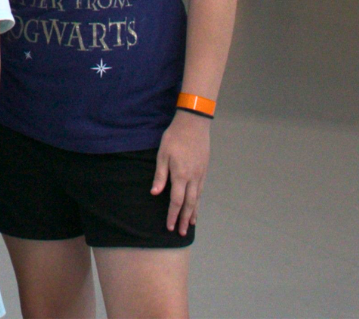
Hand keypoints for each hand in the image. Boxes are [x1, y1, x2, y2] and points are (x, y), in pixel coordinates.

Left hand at [152, 110, 210, 233]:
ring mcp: (200, 175)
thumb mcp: (162, 154)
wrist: (193, 125)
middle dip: (184, 219)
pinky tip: (196, 205)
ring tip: (190, 224)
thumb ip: (160, 175)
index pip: (176, 201)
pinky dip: (198, 201)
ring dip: (193, 213)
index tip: (169, 226)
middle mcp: (192, 179)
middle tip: (180, 233)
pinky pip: (201, 191)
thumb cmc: (174, 138)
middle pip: (188, 204)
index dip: (172, 215)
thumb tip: (155, 193)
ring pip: (197, 199)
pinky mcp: (204, 170)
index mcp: (180, 176)